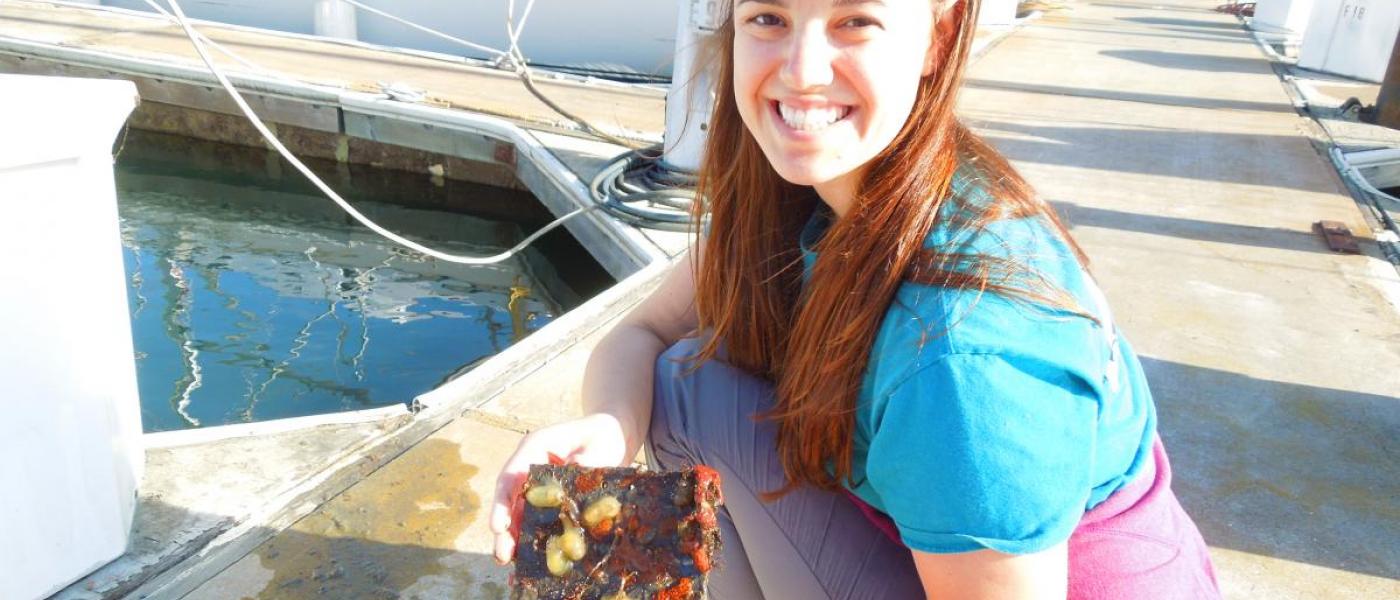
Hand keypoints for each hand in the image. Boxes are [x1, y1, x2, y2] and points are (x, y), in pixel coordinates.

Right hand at [490, 412, 631, 564]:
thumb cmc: (603, 434)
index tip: (498, 526)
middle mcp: (530, 468)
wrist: (613, 436)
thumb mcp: (598, 442)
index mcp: (535, 448)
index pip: (512, 475)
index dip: (502, 502)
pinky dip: (532, 540)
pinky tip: (528, 562)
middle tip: (502, 555)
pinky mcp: (549, 501)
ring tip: (509, 562)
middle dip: (504, 529)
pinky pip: (535, 521)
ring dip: (514, 538)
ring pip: (519, 514)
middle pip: (510, 500)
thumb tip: (576, 482)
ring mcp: (538, 486)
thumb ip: (587, 461)